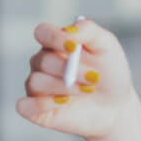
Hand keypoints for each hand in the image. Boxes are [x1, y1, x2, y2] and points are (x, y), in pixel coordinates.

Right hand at [16, 19, 137, 140]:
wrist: (116, 106)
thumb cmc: (109, 72)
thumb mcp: (107, 45)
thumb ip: (88, 30)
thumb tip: (68, 31)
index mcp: (55, 43)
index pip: (42, 32)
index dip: (55, 38)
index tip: (74, 48)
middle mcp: (41, 63)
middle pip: (42, 60)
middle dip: (69, 69)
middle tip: (94, 77)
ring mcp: (36, 87)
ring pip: (35, 82)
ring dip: (63, 87)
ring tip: (87, 90)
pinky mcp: (35, 110)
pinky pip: (25, 105)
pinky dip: (41, 104)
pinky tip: (64, 102)